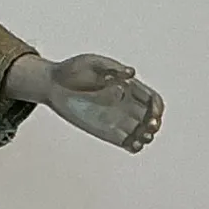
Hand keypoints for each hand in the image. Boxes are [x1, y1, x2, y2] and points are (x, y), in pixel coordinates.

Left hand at [5, 52, 162, 151]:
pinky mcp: (104, 131)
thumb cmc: (71, 70)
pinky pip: (125, 141)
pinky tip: (134, 146)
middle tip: (149, 126)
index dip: (157, 106)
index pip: (152, 98)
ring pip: (140, 131)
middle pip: (150, 117)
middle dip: (154, 123)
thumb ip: (111, 68)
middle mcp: (125, 103)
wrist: (51, 85)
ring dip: (146, 136)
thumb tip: (130, 73)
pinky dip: (133, 145)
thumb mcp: (91, 63)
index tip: (154, 112)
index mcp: (128, 86)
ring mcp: (115, 118)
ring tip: (142, 137)